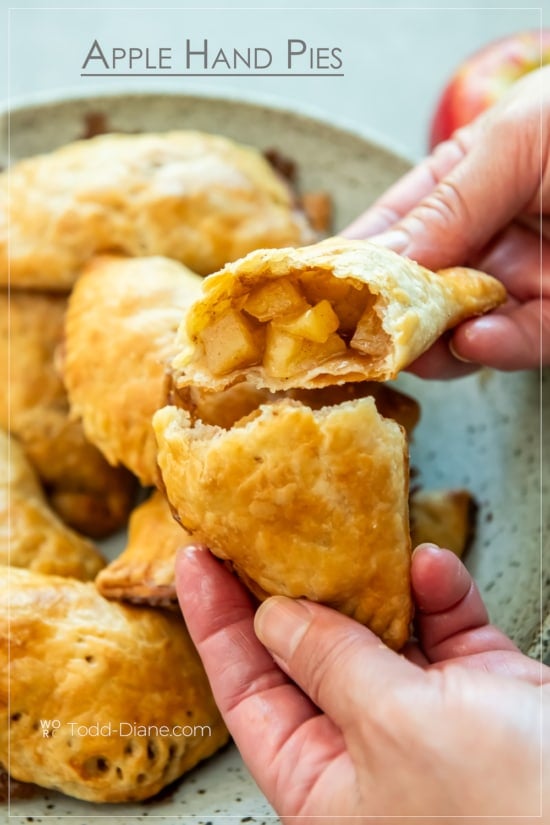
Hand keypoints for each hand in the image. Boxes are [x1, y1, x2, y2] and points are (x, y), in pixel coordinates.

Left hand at [175, 544, 549, 822]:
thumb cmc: (508, 813)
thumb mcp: (396, 728)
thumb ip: (331, 664)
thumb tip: (275, 616)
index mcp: (325, 785)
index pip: (247, 694)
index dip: (215, 625)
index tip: (196, 562)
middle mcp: (370, 752)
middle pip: (307, 653)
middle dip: (289, 587)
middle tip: (260, 525)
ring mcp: (428, 720)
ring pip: (380, 632)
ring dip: (372, 581)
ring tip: (348, 532)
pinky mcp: (482, 693)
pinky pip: (446, 628)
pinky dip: (439, 593)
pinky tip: (431, 566)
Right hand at [343, 67, 549, 376]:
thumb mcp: (513, 144)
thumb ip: (442, 206)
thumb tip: (375, 261)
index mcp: (467, 181)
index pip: (393, 229)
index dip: (349, 262)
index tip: (311, 293)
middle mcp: (489, 235)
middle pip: (416, 290)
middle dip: (384, 314)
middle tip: (353, 336)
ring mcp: (525, 280)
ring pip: (458, 330)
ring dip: (432, 340)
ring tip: (411, 342)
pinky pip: (519, 343)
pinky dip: (494, 348)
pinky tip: (474, 340)